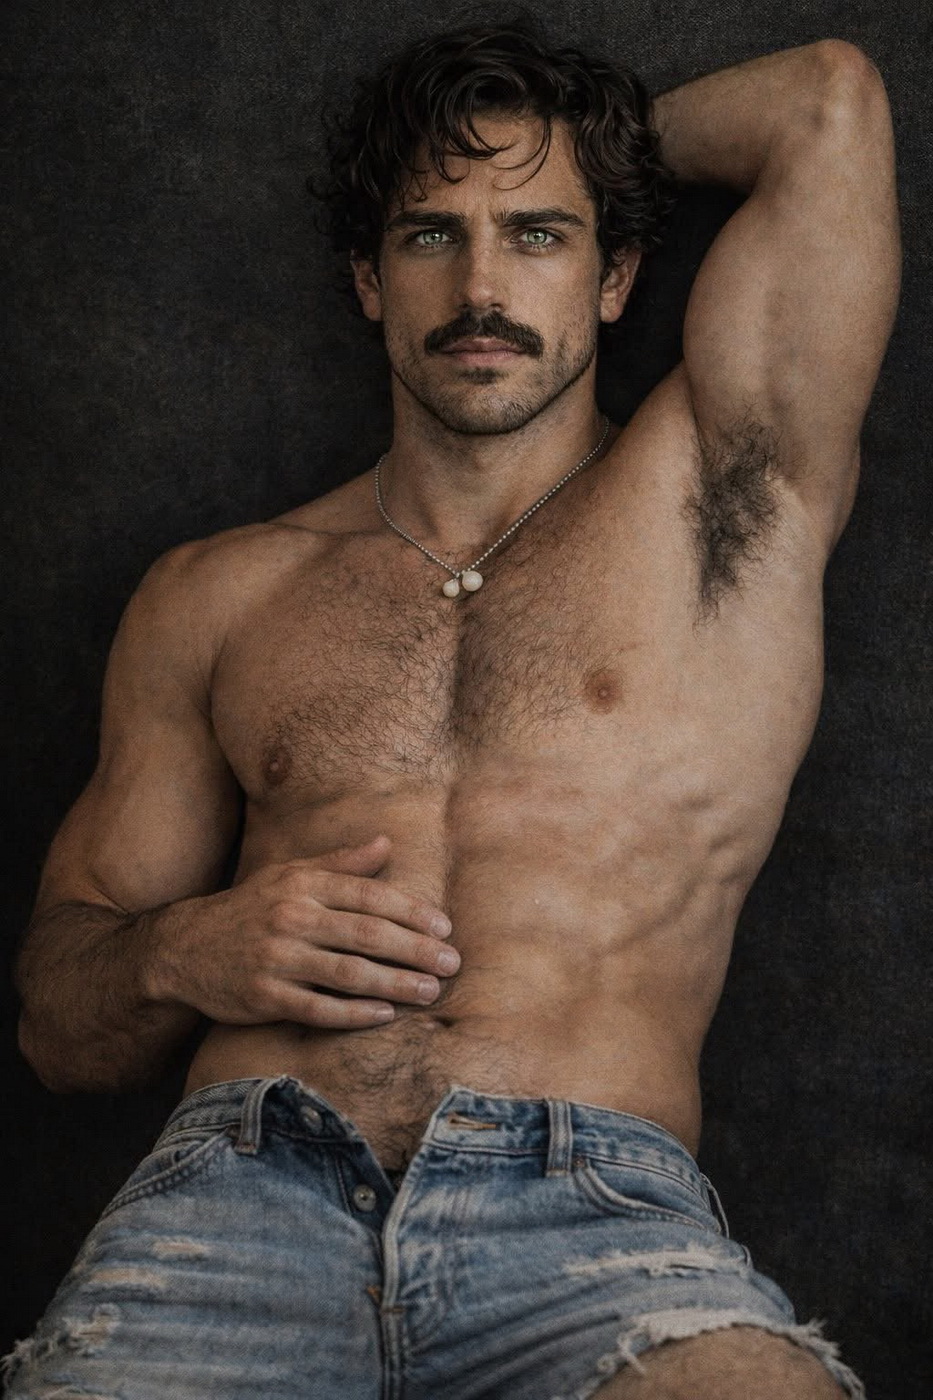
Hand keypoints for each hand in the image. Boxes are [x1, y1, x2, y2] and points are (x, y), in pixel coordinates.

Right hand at [149, 836, 459, 1028]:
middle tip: (451, 962)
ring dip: (395, 983)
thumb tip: (387, 842)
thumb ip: (341, 863)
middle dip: (414, 949)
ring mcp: (277, 959)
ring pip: (347, 973)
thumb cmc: (250, 908)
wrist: (184, 948)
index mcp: (302, 885)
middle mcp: (291, 918)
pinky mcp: (264, 997)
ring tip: (430, 990)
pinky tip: (385, 1015)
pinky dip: (354, 1013)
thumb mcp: (290, 875)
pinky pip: (318, 1008)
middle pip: (366, 934)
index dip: (411, 911)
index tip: (444, 926)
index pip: (369, 896)